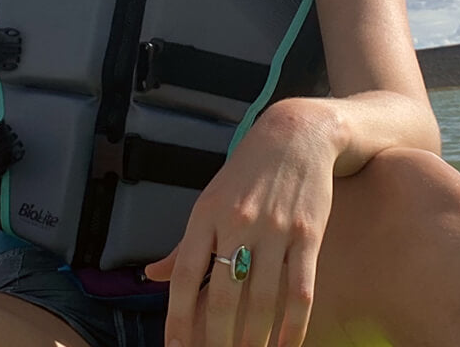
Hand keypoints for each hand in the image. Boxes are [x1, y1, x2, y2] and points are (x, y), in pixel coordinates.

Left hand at [144, 99, 337, 346]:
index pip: (185, 274)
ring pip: (262, 299)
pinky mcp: (308, 234)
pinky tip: (287, 346)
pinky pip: (300, 290)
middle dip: (217, 339)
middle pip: (223, 294)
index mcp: (206, 215)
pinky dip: (293, 325)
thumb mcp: (209, 198)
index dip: (178, 315)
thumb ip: (184, 244)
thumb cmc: (248, 172)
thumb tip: (151, 276)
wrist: (297, 134)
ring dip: (255, 339)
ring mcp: (274, 229)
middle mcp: (237, 223)